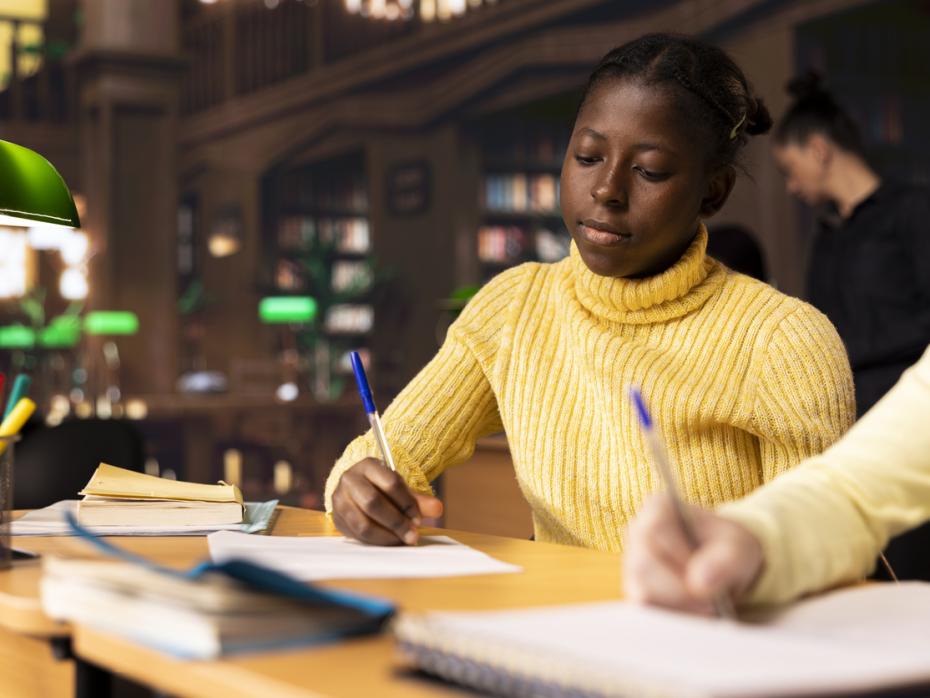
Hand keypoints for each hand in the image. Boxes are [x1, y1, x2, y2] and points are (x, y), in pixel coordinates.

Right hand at [331, 458, 442, 545]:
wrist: (356, 489)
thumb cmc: (382, 488)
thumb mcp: (400, 488)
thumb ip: (418, 499)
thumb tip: (437, 509)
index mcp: (368, 465)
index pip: (391, 483)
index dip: (407, 503)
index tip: (419, 519)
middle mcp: (349, 479)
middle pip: (373, 503)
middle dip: (396, 522)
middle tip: (412, 535)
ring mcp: (339, 499)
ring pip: (363, 523)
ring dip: (386, 536)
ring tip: (402, 541)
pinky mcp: (336, 518)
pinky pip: (357, 536)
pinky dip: (377, 542)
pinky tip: (390, 542)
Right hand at [623, 494, 763, 614]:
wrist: (726, 568)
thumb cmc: (730, 550)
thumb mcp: (741, 548)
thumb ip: (726, 560)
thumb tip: (699, 583)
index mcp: (658, 509)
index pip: (656, 532)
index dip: (681, 561)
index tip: (709, 581)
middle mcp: (637, 533)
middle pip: (643, 568)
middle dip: (680, 593)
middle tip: (712, 605)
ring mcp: (631, 563)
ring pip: (641, 593)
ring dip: (677, 609)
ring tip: (705, 609)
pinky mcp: (634, 590)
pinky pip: (644, 611)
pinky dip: (672, 619)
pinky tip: (692, 616)